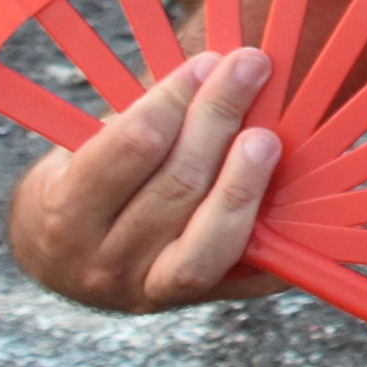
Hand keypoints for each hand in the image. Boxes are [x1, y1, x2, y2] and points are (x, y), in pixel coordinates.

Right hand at [5, 49, 287, 311]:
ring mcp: (149, 291)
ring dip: (245, 181)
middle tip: (252, 69)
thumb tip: (212, 72)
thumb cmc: (84, 188)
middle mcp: (103, 263)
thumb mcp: (81, 151)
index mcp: (64, 213)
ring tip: (268, 138)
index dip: (176, 99)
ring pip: (210, 237)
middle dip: (219, 119)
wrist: (63, 263)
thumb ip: (135, 124)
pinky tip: (303, 215)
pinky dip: (276, 245)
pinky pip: (244, 276)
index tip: (208, 62)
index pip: (133, 146)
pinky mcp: (193, 303)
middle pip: (178, 185)